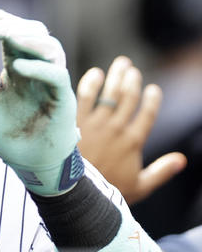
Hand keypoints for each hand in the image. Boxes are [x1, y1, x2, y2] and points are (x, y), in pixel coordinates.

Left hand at [0, 8, 80, 195]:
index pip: (13, 32)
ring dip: (29, 39)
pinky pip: (57, 77)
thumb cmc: (7, 132)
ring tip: (7, 37)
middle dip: (12, 24)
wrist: (26, 163)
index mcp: (17, 66)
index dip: (1, 19)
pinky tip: (18, 66)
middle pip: (34, 33)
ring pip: (51, 48)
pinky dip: (39, 68)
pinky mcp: (63, 100)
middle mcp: (36, 69)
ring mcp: (51, 83)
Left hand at [76, 56, 186, 203]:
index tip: (153, 89)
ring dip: (117, 76)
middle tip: (132, 70)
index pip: (147, 114)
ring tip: (121, 64)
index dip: (152, 99)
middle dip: (132, 80)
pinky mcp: (76, 120)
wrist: (74, 190)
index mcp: (132, 142)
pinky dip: (91, 82)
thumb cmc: (106, 188)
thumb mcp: (139, 186)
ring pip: (110, 92)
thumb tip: (181, 160)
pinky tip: (96, 73)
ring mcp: (95, 122)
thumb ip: (161, 172)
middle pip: (128, 97)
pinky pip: (85, 96)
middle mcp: (116, 128)